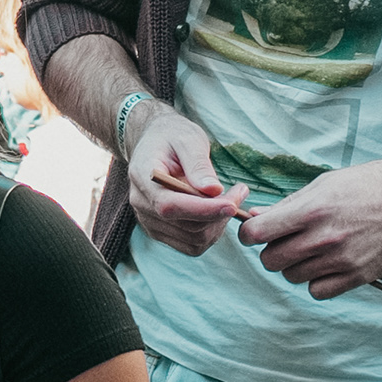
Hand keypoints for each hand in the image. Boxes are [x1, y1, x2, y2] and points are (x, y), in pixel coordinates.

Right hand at [121, 104, 244, 255]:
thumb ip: (198, 164)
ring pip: (193, 240)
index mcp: (142, 178)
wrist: (155, 144)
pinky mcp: (162, 232)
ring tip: (229, 199)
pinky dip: (211, 232)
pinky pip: (192, 245)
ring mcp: (150, 222)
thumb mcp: (188, 138)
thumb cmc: (172, 136)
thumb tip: (213, 190)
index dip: (203, 209)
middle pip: (185, 226)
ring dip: (218, 224)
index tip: (233, 204)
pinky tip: (218, 212)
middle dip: (219, 213)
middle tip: (239, 192)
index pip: (170, 206)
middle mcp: (142, 205)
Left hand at [242, 156, 381, 297]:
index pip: (258, 234)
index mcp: (312, 210)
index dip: (250, 234)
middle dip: (272, 250)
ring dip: (294, 265)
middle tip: (285, 241)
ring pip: (292, 277)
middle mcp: (324, 238)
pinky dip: (316, 281)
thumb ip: (288, 205)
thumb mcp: (325, 184)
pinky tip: (326, 265)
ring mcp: (341, 260)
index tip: (256, 233)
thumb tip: (254, 218)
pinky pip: (317, 291)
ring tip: (311, 249)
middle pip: (271, 260)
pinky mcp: (357, 277)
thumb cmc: (368, 186)